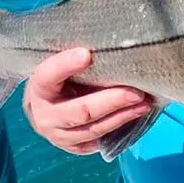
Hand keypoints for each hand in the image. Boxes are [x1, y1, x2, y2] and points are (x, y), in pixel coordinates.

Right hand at [22, 48, 151, 154]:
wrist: (47, 103)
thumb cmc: (61, 75)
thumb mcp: (60, 61)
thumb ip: (78, 55)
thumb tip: (111, 36)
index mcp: (39, 88)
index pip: (48, 76)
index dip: (65, 66)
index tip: (86, 54)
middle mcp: (44, 116)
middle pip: (79, 111)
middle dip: (111, 101)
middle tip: (136, 92)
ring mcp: (58, 135)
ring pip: (92, 130)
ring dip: (122, 117)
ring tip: (144, 104)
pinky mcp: (73, 147)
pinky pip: (98, 141)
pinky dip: (119, 128)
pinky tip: (136, 115)